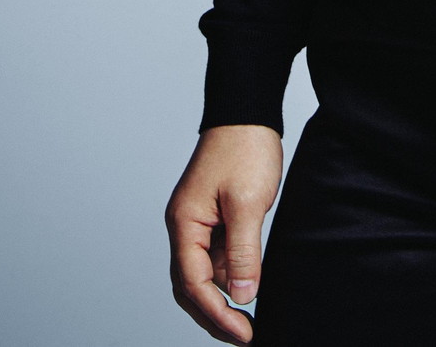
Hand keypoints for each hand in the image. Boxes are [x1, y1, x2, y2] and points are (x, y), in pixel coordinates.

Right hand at [166, 123, 283, 340]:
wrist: (248, 110)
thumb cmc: (245, 147)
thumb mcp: (248, 202)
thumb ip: (244, 251)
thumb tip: (242, 295)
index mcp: (184, 222)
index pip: (192, 283)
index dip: (216, 313)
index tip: (244, 332)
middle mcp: (184, 226)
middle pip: (190, 286)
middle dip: (214, 314)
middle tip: (244, 335)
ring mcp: (197, 222)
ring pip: (204, 273)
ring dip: (224, 294)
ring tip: (251, 314)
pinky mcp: (213, 217)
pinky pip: (216, 256)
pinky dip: (231, 273)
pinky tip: (251, 281)